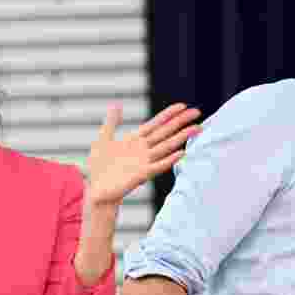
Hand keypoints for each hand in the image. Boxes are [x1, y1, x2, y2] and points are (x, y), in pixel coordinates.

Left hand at [85, 102, 200, 206]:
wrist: (98, 189)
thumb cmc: (100, 167)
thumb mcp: (103, 140)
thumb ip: (111, 123)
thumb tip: (116, 105)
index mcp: (136, 140)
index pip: (156, 124)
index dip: (169, 114)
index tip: (182, 106)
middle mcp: (144, 149)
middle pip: (166, 132)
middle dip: (181, 122)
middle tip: (197, 112)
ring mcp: (145, 161)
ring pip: (167, 146)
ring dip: (181, 137)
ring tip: (196, 129)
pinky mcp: (142, 174)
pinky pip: (159, 166)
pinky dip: (170, 160)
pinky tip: (181, 154)